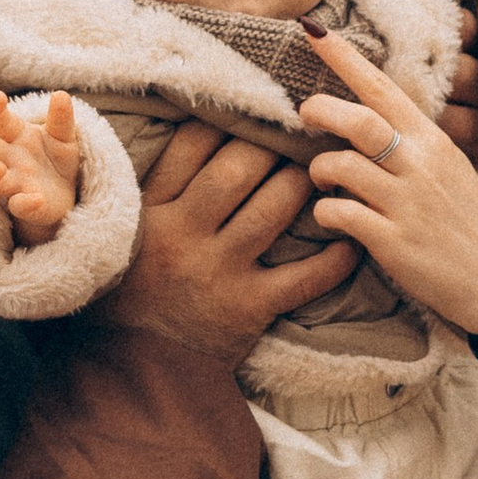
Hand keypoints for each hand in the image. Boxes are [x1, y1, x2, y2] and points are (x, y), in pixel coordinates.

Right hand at [0, 90, 80, 244]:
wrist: (67, 194)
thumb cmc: (57, 159)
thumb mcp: (64, 136)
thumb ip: (61, 119)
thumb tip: (61, 94)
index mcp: (16, 137)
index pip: (1, 120)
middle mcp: (9, 159)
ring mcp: (15, 183)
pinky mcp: (26, 206)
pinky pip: (18, 206)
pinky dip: (25, 203)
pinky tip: (37, 198)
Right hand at [101, 119, 358, 361]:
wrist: (132, 370)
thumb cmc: (132, 293)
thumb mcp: (127, 233)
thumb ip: (155, 187)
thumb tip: (196, 127)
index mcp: (152, 211)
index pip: (193, 144)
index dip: (229, 117)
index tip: (254, 108)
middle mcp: (184, 235)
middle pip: (238, 168)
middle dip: (273, 146)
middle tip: (295, 136)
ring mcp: (220, 272)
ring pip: (274, 208)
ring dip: (303, 184)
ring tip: (318, 174)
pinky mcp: (250, 309)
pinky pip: (305, 278)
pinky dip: (336, 258)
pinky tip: (350, 238)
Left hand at [303, 35, 477, 335]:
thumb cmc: (467, 222)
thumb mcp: (448, 168)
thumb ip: (411, 141)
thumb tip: (367, 114)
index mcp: (433, 141)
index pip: (383, 87)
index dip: (344, 58)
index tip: (312, 31)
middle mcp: (420, 166)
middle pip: (357, 121)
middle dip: (319, 111)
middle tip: (303, 115)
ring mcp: (407, 204)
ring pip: (340, 166)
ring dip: (318, 170)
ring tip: (321, 181)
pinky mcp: (393, 242)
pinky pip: (339, 214)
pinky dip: (324, 212)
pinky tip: (331, 217)